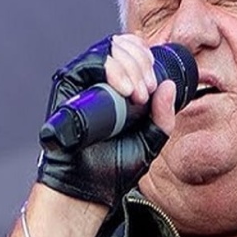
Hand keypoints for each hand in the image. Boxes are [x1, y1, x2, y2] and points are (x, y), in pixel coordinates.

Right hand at [36, 34, 175, 209]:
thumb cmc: (111, 169)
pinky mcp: (68, 87)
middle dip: (142, 63)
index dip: (147, 59)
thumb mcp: (149, 141)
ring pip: (109, 50)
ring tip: (138, 94)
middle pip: (123, 47)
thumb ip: (163, 117)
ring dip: (131, 66)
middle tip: (147, 91)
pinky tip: (124, 91)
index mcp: (117, 89)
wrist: (87, 188)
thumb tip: (169, 86)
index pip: (132, 53)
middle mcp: (99, 82)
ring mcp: (82, 83)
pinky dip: (112, 69)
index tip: (155, 86)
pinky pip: (90, 62)